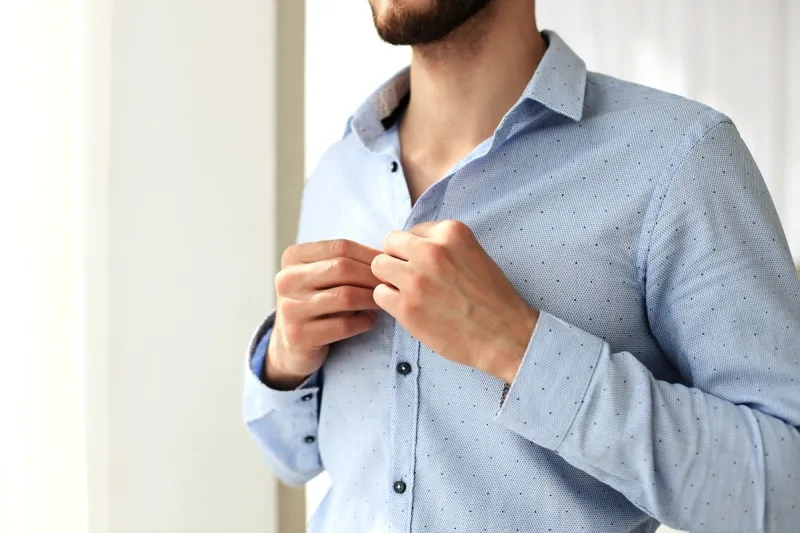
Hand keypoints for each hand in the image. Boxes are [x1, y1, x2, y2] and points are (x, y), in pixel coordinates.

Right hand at [267, 239, 382, 389]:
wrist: (291, 342)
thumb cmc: (317, 302)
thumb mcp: (322, 275)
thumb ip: (345, 261)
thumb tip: (387, 255)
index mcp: (293, 257)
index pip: (340, 247)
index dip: (370, 254)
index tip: (390, 264)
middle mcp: (286, 279)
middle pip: (342, 268)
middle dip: (373, 276)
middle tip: (392, 284)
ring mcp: (290, 308)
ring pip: (345, 296)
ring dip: (371, 299)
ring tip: (383, 301)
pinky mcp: (299, 335)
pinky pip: (343, 325)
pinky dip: (364, 321)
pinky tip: (370, 319)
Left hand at [371, 220, 538, 383]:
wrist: (504, 335)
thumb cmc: (491, 297)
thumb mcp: (473, 253)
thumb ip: (443, 245)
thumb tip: (410, 246)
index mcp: (450, 233)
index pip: (411, 231)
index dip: (416, 250)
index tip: (428, 266)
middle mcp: (431, 251)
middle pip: (390, 244)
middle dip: (397, 260)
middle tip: (411, 278)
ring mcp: (416, 279)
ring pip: (378, 266)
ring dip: (390, 279)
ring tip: (409, 293)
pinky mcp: (406, 307)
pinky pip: (379, 295)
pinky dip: (390, 302)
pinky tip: (410, 309)